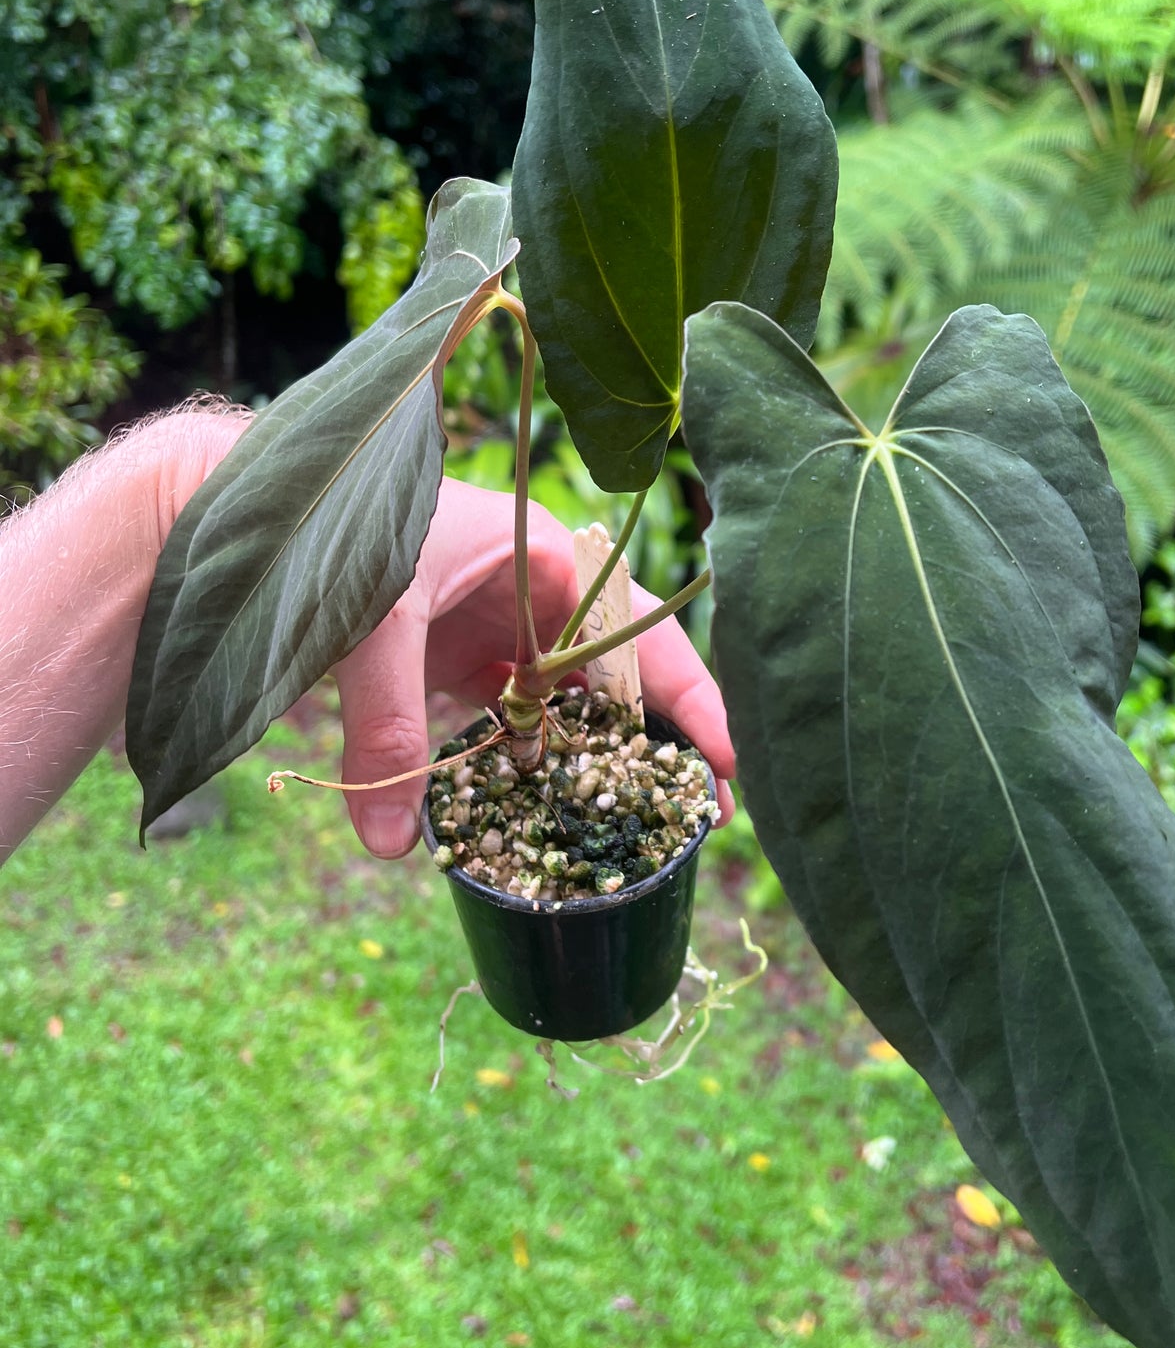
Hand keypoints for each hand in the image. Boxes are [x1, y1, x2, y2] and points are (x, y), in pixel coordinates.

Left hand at [330, 480, 734, 856]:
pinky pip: (516, 716)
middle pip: (622, 678)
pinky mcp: (463, 656)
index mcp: (551, 564)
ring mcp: (504, 630)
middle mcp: (541, 599)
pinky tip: (546, 807)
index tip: (728, 766)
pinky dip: (533, 759)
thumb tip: (390, 844)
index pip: (645, 639)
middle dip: (662, 745)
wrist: (273, 503)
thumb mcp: (375, 623)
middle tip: (702, 818)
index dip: (695, 703)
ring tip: (637, 822)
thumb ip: (386, 726)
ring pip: (572, 704)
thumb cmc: (341, 531)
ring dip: (600, 759)